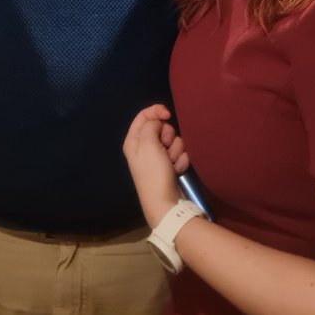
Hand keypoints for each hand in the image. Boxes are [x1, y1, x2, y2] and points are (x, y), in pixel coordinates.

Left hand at [123, 104, 182, 227]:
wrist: (165, 203)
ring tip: (171, 164)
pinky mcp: (170, 165)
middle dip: (168, 136)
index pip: (143, 116)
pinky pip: (180, 153)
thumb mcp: (148, 144)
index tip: (168, 114)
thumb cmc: (153, 173)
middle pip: (161, 128)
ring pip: (173, 140)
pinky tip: (177, 170)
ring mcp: (158, 157)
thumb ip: (151, 125)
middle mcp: (144, 147)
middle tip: (165, 149)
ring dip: (176, 150)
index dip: (156, 111)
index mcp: (134, 140)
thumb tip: (157, 121)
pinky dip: (180, 160)